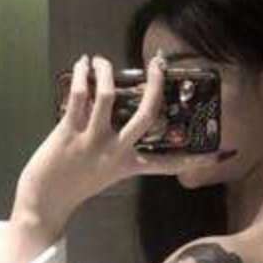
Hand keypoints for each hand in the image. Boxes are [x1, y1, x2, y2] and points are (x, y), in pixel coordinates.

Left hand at [12, 51, 226, 232]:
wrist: (44, 202)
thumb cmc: (73, 187)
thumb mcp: (104, 174)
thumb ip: (116, 151)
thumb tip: (117, 118)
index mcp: (128, 166)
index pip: (167, 164)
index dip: (193, 160)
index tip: (218, 154)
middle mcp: (115, 152)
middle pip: (146, 114)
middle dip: (156, 85)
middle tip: (157, 66)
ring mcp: (92, 140)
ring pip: (107, 95)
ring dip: (105, 70)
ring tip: (102, 60)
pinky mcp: (68, 131)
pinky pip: (79, 95)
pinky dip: (81, 74)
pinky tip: (81, 65)